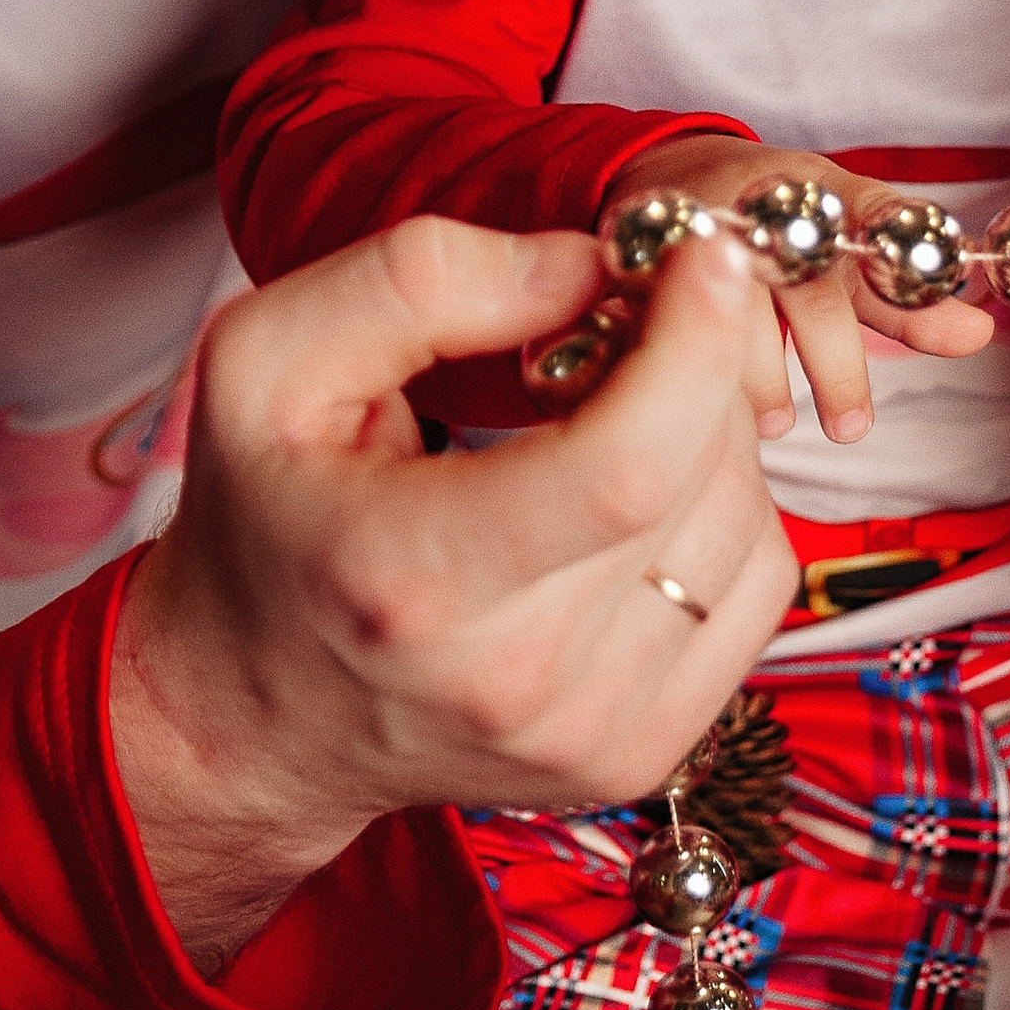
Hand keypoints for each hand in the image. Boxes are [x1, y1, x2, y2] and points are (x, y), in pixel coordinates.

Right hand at [110, 215, 796, 967]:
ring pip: (748, 531)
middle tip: (626, 316)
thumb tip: (585, 269)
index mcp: (411, 578)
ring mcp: (584, 736)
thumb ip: (416, 282)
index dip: (692, 344)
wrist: (251, 716)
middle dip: (697, 363)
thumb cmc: (261, 519)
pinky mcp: (634, 755)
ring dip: (713, 435)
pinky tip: (640, 488)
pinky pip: (758, 592)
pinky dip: (726, 511)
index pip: (625, 467)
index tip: (699, 255)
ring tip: (614, 408)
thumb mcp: (267, 360)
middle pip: (698, 484)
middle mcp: (510, 681)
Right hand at [618, 132, 993, 443]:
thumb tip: (980, 335)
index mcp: (825, 192)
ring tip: (778, 423)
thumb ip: (904, 303)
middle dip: (835, 360)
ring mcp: (699, 223)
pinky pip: (666, 313)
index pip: (882, 226)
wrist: (670, 191)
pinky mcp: (641, 254)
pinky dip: (689, 363)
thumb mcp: (845, 256)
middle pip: (810, 283)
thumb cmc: (779, 235)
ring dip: (761, 373)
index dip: (908, 280)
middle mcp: (764, 200)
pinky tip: (705, 407)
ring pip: (735, 300)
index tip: (961, 332)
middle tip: (852, 428)